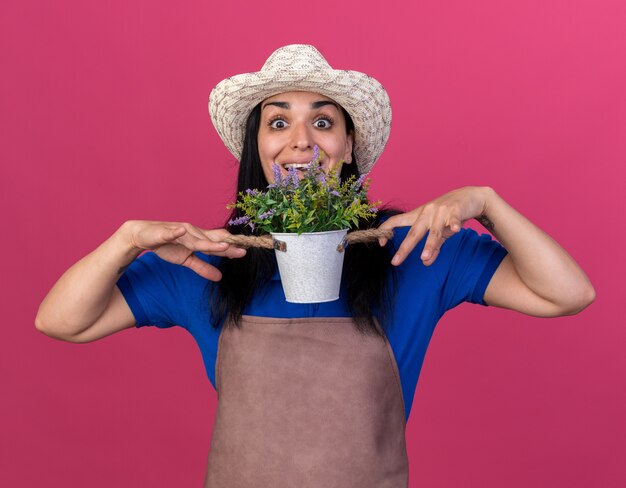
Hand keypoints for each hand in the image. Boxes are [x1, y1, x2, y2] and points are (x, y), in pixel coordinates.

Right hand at [121, 220, 246, 280]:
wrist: (143, 236)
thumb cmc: (168, 245)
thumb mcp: (187, 260)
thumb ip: (203, 267)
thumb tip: (219, 277)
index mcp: (199, 239)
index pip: (219, 242)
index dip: (232, 247)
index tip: (246, 251)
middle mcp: (193, 233)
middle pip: (212, 239)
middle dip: (227, 245)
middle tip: (242, 250)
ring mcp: (179, 231)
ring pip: (196, 238)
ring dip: (209, 242)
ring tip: (222, 246)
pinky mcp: (164, 232)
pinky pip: (171, 232)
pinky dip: (177, 232)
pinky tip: (182, 231)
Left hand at [378, 186, 491, 266]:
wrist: (470, 196)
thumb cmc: (450, 215)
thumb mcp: (439, 232)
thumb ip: (433, 247)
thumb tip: (426, 262)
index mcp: (418, 216)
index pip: (397, 221)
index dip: (386, 230)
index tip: (380, 243)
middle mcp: (426, 212)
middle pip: (414, 232)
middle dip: (405, 248)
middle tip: (396, 262)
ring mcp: (441, 211)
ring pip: (434, 230)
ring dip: (430, 244)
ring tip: (424, 256)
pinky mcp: (456, 210)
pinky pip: (453, 219)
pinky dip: (453, 224)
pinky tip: (454, 229)